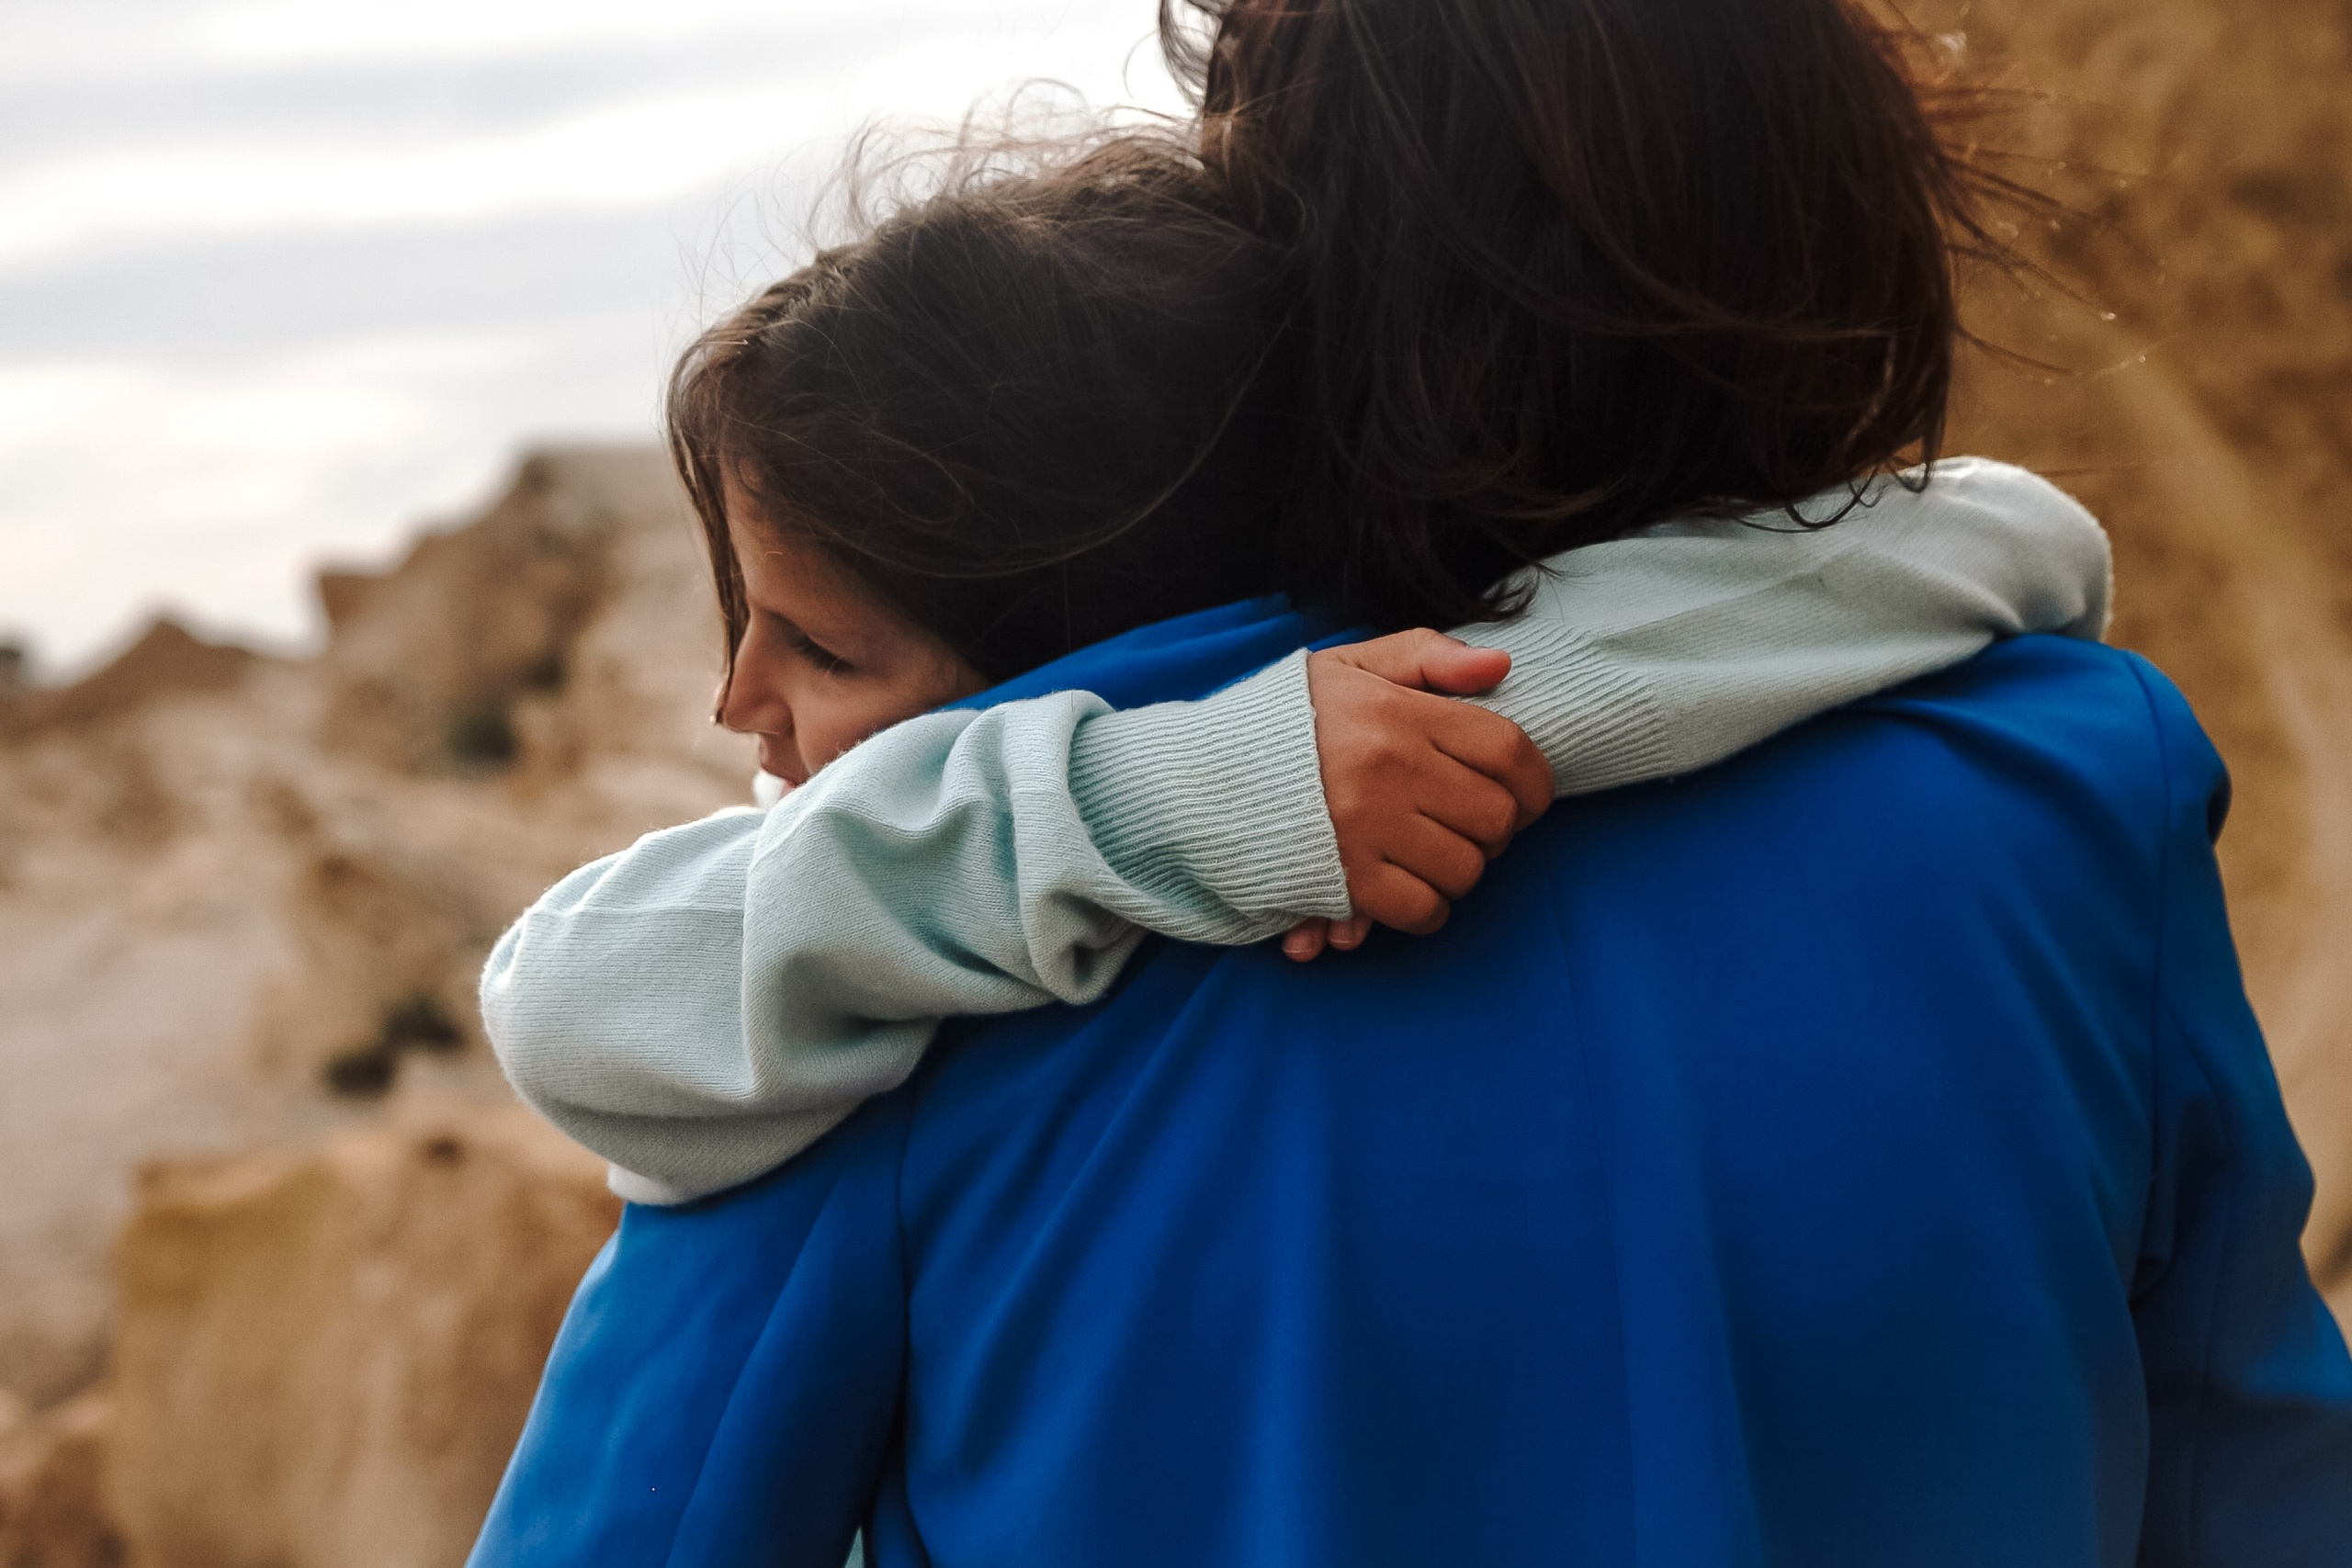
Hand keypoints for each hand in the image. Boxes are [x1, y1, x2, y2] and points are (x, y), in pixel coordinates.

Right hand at [1281, 629, 1552, 960]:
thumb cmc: (1285, 718)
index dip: (1535, 782)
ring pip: (1465, 869)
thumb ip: (1425, 657)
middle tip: (1465, 824)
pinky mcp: (1343, 877)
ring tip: (1431, 854)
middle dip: (1495, 829)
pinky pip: (1421, 909)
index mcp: (1398, 713)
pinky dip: (1426, 909)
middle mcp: (1389, 769)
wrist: (1198, 771)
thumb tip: (1499, 668)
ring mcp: (1367, 827)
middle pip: (1496, 817)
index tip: (1525, 796)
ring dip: (1459, 869)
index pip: (1508, 750)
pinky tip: (1409, 891)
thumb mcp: (1350, 666)